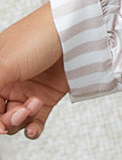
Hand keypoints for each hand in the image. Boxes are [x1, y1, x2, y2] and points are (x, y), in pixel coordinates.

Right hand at [0, 4, 68, 139]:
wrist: (75, 30)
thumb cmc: (37, 36)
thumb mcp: (5, 63)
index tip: (0, 126)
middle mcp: (10, 82)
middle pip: (0, 114)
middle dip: (8, 119)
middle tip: (21, 111)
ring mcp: (28, 90)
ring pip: (16, 120)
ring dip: (22, 121)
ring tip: (35, 105)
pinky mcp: (47, 97)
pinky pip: (34, 122)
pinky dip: (33, 129)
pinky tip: (34, 128)